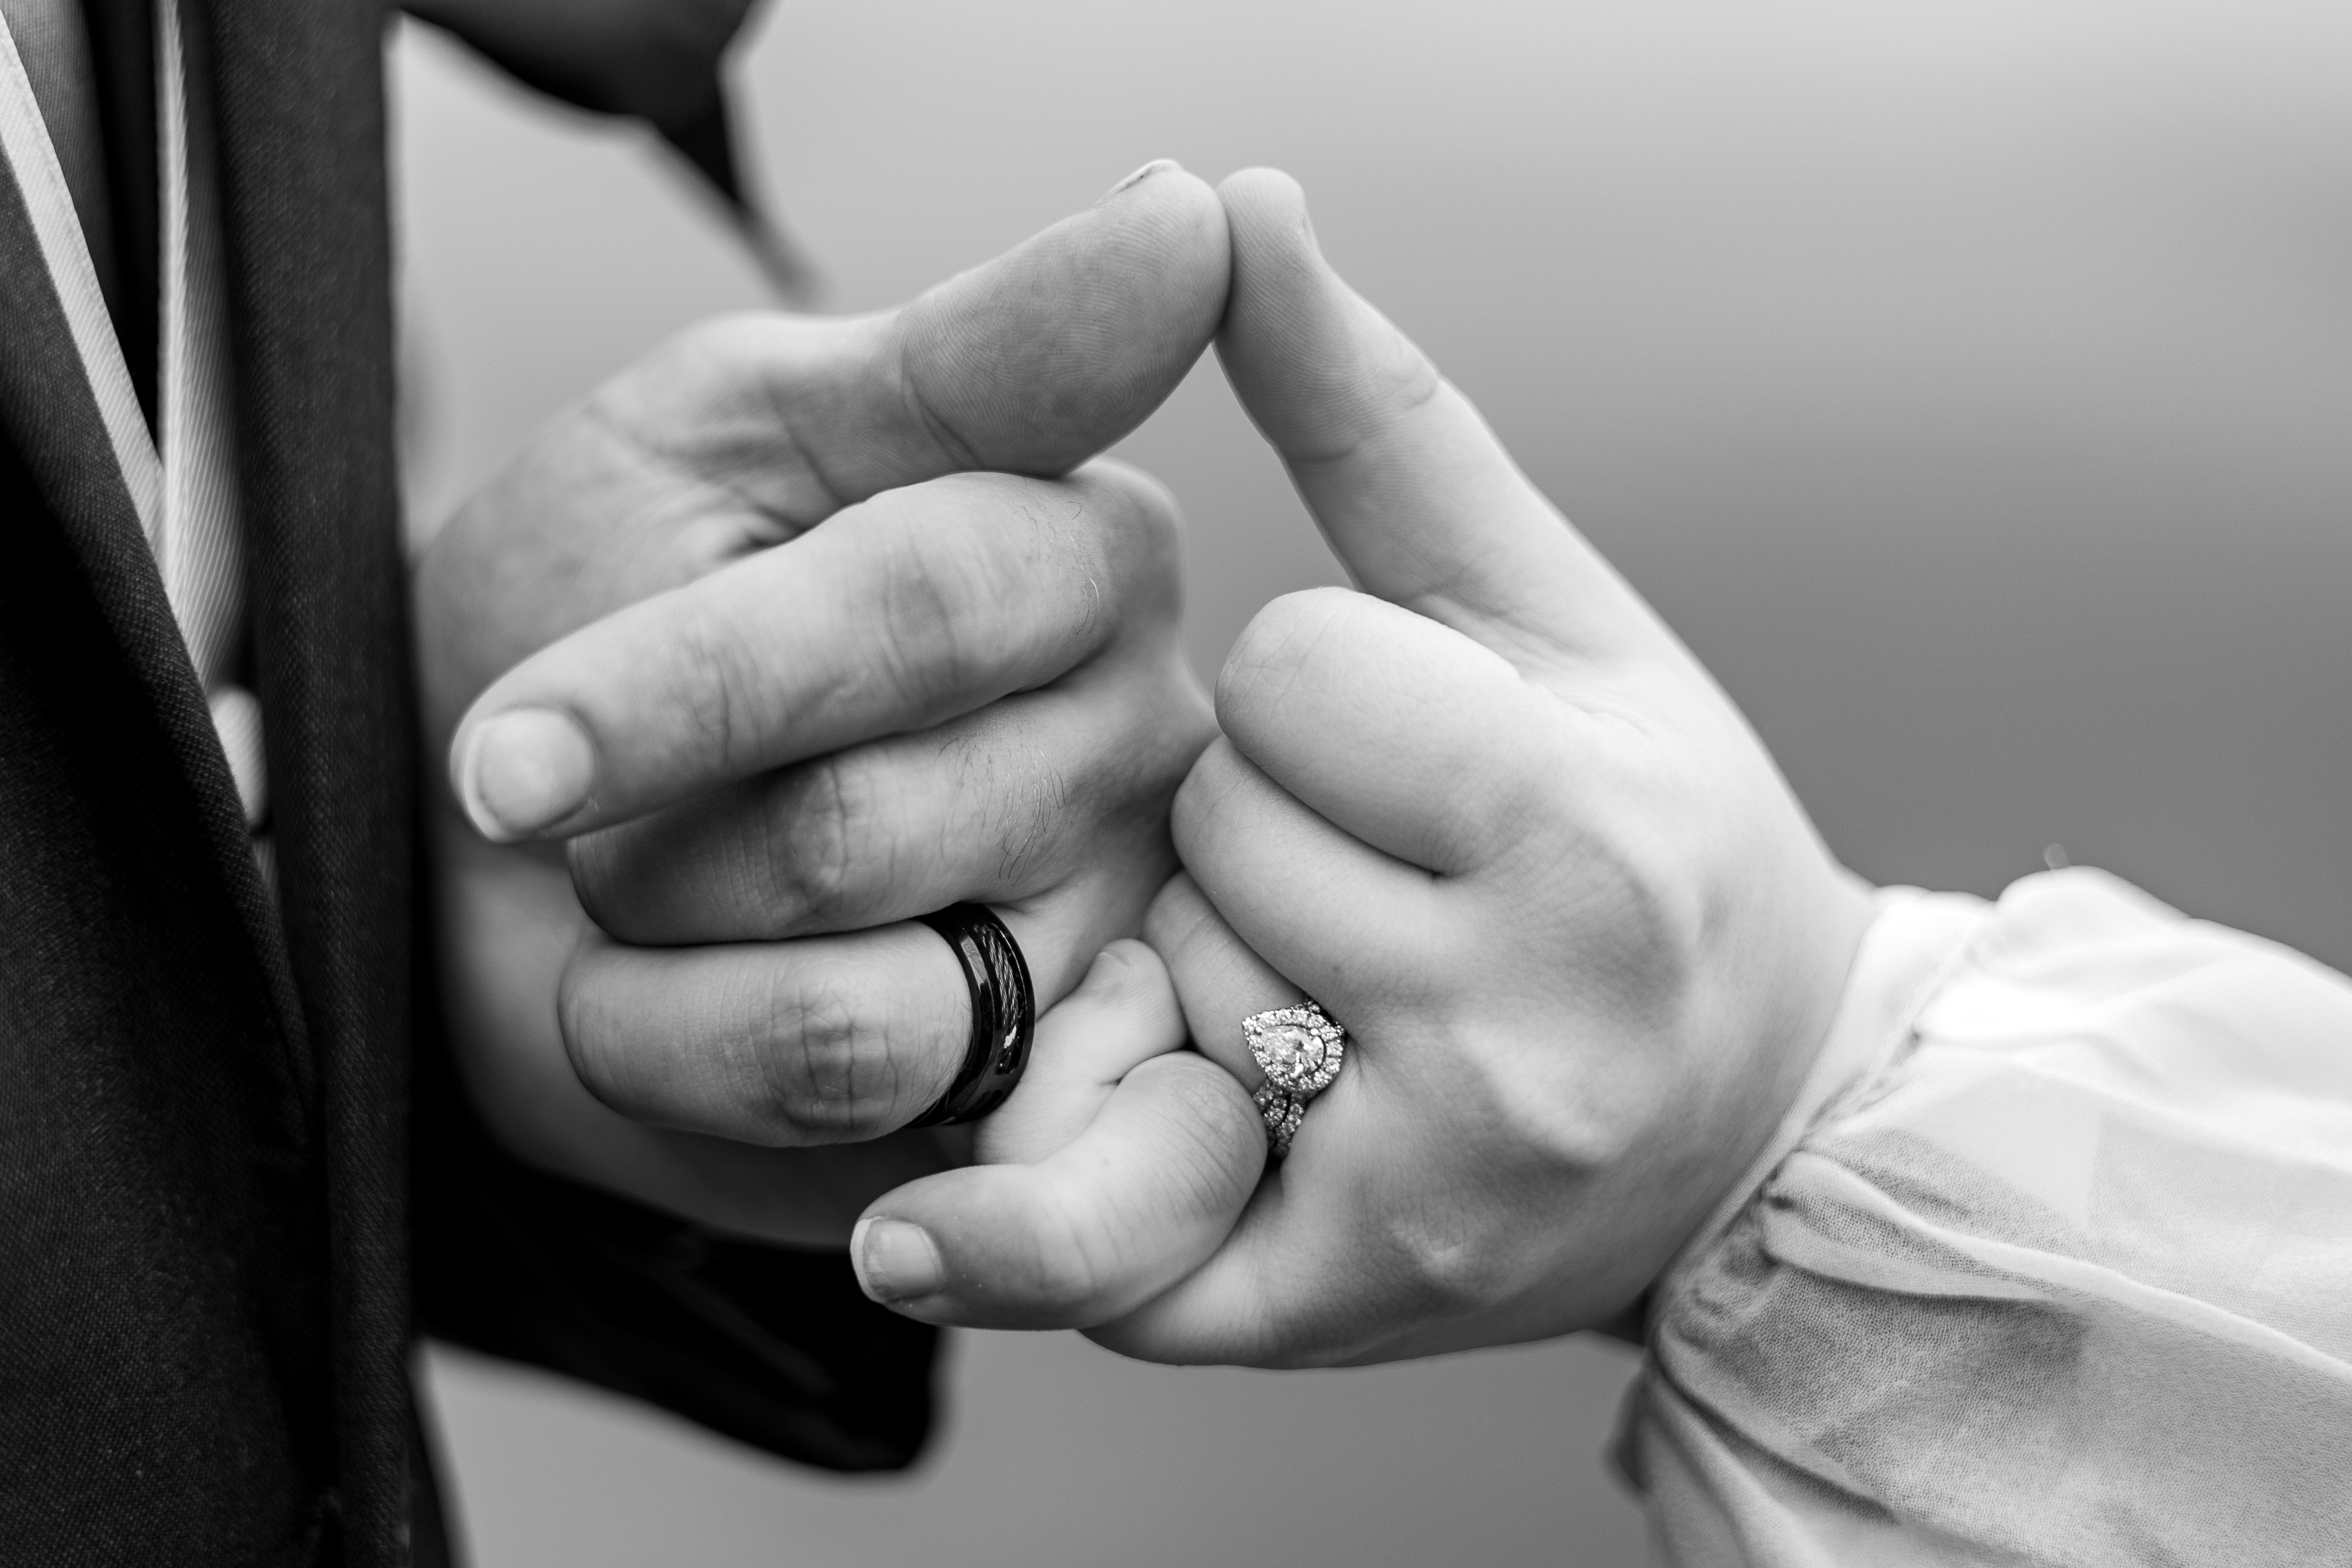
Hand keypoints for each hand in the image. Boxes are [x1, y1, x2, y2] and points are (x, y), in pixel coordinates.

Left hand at [413, 162, 1226, 1244]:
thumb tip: (1200, 211)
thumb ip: (980, 354)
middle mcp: (1137, 748)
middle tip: (589, 795)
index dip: (686, 687)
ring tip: (655, 902)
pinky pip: (857, 1123)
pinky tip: (705, 1006)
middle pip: (859, 818)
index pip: (914, 605)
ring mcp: (1101, 943)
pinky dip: (694, 1066)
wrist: (511, 863)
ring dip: (666, 960)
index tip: (514, 753)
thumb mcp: (732, 435)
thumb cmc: (603, 610)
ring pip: (870, 1002)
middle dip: (647, 829)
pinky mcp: (1039, 1102)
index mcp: (1084, 548)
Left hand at [852, 168, 1874, 1357]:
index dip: (1328, 694)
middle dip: (1264, 826)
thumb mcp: (1557, 611)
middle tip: (1382, 877)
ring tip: (1343, 990)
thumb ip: (1382, 414)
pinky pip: (1110, 1247)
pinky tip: (1009, 1186)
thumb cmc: (1664, 834)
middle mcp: (1519, 1027)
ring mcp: (1425, 1183)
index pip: (1288, 680)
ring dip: (1213, 960)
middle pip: (1212, 827)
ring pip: (1164, 977)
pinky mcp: (1340, 1304)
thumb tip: (1235, 201)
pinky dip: (1032, 1219)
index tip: (1411, 746)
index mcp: (1581, 831)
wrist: (1760, 1120)